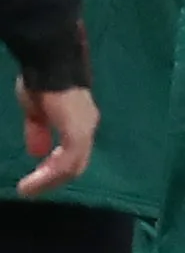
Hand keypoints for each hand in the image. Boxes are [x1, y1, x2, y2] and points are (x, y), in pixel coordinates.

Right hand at [16, 81, 95, 196]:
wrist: (48, 62)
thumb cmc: (42, 82)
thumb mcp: (36, 112)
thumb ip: (38, 131)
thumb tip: (37, 153)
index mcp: (79, 122)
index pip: (74, 152)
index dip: (56, 167)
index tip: (38, 178)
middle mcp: (87, 127)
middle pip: (76, 163)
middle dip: (53, 179)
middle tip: (31, 190)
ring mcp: (84, 130)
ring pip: (71, 166)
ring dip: (48, 181)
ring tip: (28, 190)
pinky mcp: (77, 132)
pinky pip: (67, 161)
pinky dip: (50, 174)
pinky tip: (33, 182)